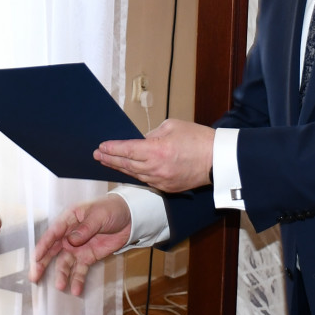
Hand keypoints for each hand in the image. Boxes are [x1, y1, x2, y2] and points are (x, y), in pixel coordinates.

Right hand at [29, 194, 132, 296]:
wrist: (128, 218)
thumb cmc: (110, 209)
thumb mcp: (98, 215)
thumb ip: (84, 229)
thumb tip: (71, 240)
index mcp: (69, 220)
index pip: (52, 234)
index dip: (42, 246)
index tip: (36, 258)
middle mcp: (69, 235)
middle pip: (52, 251)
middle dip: (42, 264)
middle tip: (34, 276)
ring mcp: (77, 248)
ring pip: (64, 264)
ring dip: (61, 275)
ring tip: (60, 286)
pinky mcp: (87, 258)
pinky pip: (80, 271)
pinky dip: (77, 280)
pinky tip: (76, 290)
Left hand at [94, 118, 214, 193]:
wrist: (217, 160)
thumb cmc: (198, 139)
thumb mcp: (172, 126)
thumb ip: (152, 134)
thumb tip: (141, 140)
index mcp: (157, 150)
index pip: (127, 150)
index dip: (112, 148)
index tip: (101, 147)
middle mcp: (156, 168)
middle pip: (126, 165)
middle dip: (110, 159)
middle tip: (98, 155)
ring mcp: (161, 181)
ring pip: (135, 175)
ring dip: (120, 168)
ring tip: (109, 162)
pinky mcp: (167, 188)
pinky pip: (147, 181)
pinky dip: (136, 175)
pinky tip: (129, 170)